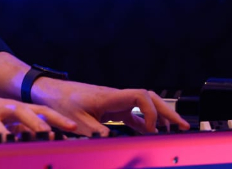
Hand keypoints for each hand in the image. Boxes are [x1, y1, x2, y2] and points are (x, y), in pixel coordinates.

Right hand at [0, 90, 77, 138]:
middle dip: (34, 122)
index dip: (56, 117)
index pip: (39, 109)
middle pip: (20, 110)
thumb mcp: (7, 118)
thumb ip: (25, 127)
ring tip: (10, 142)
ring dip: (4, 133)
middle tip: (47, 133)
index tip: (73, 127)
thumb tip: (52, 137)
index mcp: (12, 107)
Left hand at [32, 78, 189, 136]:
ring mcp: (114, 101)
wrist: (49, 91)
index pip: (140, 96)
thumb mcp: (76, 119)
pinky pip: (133, 113)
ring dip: (158, 116)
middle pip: (149, 98)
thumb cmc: (60, 100)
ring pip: (143, 106)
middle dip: (167, 112)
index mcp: (109, 96)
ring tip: (174, 130)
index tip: (151, 129)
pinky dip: (145, 122)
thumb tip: (112, 139)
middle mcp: (115, 96)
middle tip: (182, 126)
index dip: (150, 112)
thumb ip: (95, 130)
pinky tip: (151, 132)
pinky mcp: (111, 107)